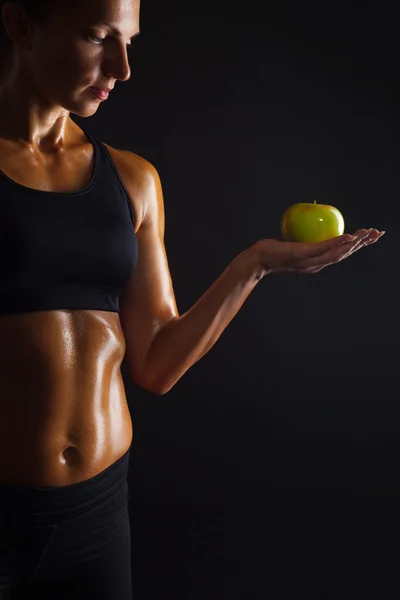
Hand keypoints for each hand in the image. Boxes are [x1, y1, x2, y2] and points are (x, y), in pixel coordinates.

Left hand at [255, 229, 384, 273]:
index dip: (357, 246)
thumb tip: (309, 222)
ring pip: (339, 252)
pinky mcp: (304, 255)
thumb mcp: (291, 243)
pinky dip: (338, 242)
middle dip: (363, 244)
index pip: (341, 253)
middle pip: (345, 254)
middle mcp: (316, 264)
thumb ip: (302, 238)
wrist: (257, 260)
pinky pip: (324, 247)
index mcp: (316, 262)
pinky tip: (349, 236)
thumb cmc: (271, 251)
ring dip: (356, 243)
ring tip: (368, 234)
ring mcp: (311, 261)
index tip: (369, 236)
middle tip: (378, 233)